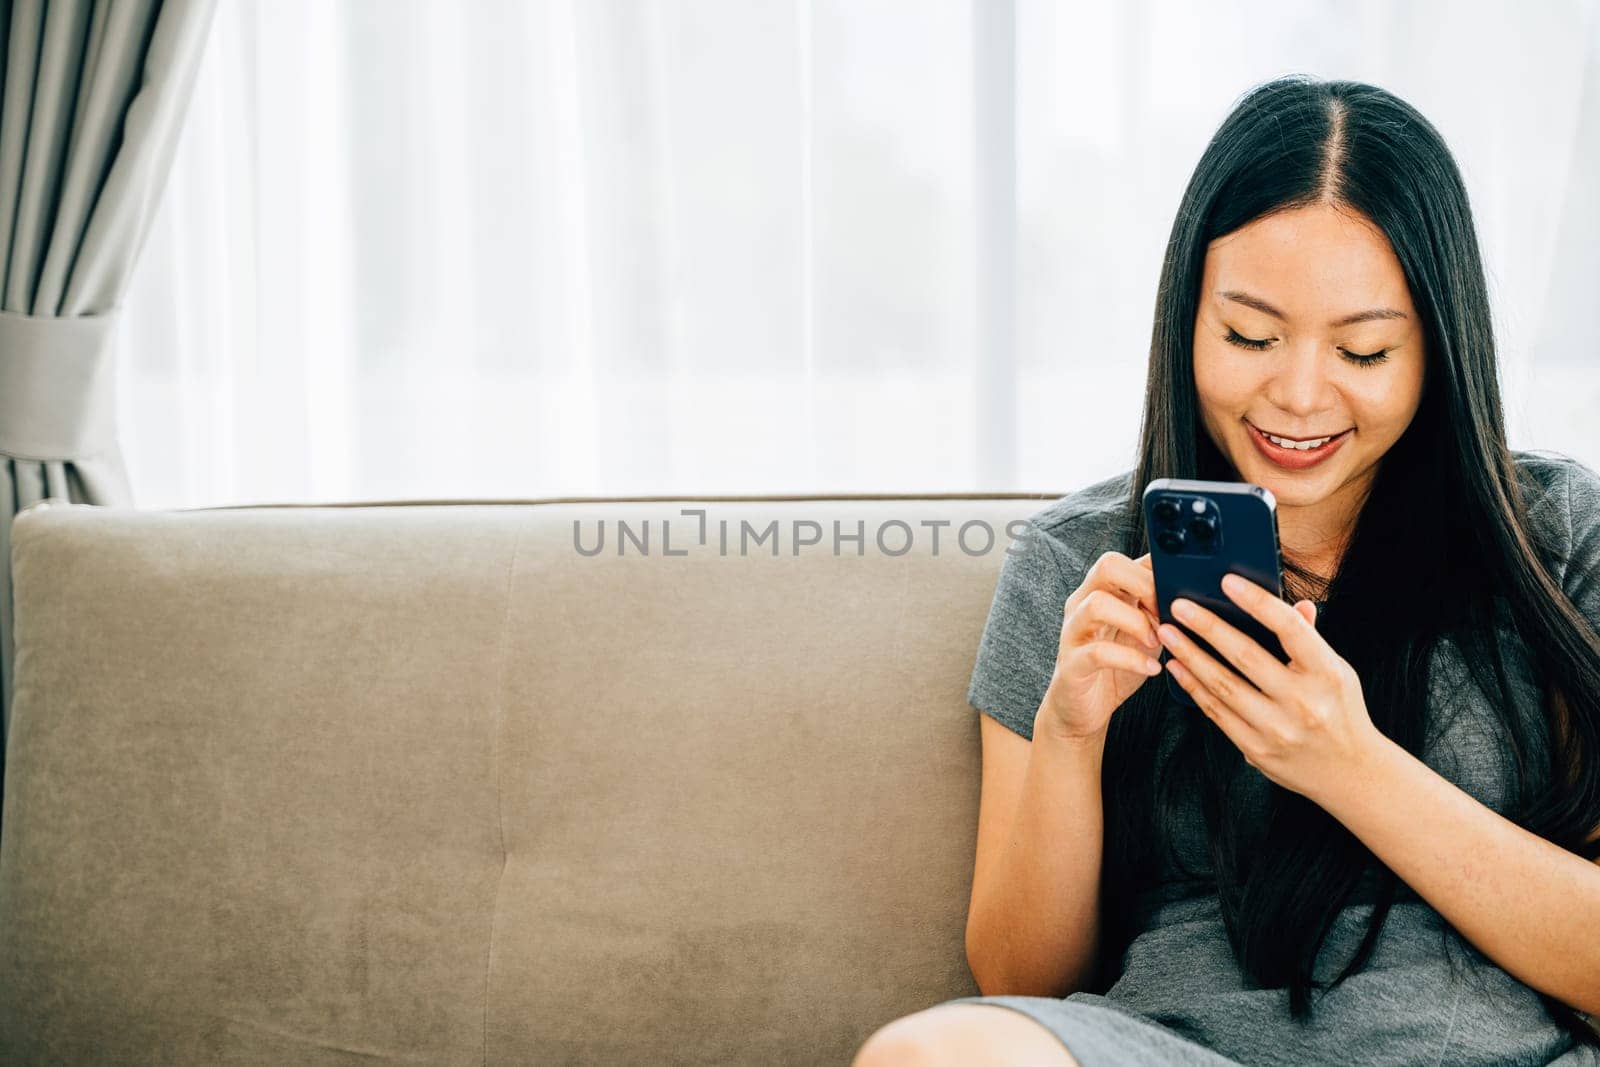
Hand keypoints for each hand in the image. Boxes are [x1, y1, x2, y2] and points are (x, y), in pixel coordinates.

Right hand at [1041, 551, 1163, 743]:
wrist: (1083, 709)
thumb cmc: (1117, 666)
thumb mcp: (1145, 631)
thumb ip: (1158, 607)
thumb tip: (1195, 589)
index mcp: (1102, 590)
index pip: (1127, 557)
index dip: (1156, 569)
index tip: (1180, 592)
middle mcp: (1083, 603)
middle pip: (1108, 565)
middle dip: (1145, 585)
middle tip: (1167, 612)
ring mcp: (1074, 631)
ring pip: (1097, 604)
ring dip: (1137, 621)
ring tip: (1157, 640)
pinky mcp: (1072, 663)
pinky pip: (1098, 652)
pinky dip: (1131, 659)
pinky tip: (1151, 668)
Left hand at [1155, 572, 1383, 803]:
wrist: (1351, 774)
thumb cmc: (1340, 711)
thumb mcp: (1337, 671)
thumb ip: (1310, 639)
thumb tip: (1295, 603)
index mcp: (1327, 674)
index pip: (1290, 628)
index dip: (1257, 601)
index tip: (1227, 581)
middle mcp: (1303, 702)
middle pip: (1246, 656)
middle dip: (1207, 627)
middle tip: (1180, 606)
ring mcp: (1277, 729)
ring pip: (1223, 685)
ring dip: (1190, 655)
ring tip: (1169, 633)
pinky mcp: (1256, 749)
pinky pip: (1216, 712)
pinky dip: (1193, 687)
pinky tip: (1178, 667)